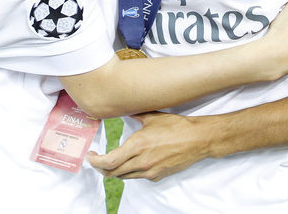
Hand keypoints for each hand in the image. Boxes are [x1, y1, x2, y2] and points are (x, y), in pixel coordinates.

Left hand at [87, 112, 210, 180]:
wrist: (197, 140)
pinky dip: (130, 171)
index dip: (95, 161)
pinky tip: (131, 162)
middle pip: (112, 173)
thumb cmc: (176, 126)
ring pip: (124, 177)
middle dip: (100, 168)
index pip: (108, 162)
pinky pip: (137, 176)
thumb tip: (122, 110)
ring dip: (114, 171)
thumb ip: (134, 115)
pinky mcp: (157, 175)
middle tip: (96, 159)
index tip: (91, 156)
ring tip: (110, 161)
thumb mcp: (152, 117)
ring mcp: (150, 171)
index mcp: (137, 146)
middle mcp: (141, 161)